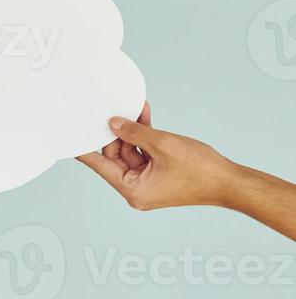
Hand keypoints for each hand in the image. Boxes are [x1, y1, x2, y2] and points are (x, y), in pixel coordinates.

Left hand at [77, 103, 239, 209]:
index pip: (99, 165)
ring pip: (130, 151)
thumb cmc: (200, 170)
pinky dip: (144, 137)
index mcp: (131, 190)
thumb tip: (113, 123)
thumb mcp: (162, 144)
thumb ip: (134, 133)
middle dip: (116, 133)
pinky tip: (143, 116)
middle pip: (114, 156)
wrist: (231, 182)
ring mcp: (147, 182)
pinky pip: (144, 152)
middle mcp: (136, 189)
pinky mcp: (159, 174)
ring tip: (133, 109)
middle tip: (113, 111)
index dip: (84, 148)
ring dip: (132, 131)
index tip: (68, 135)